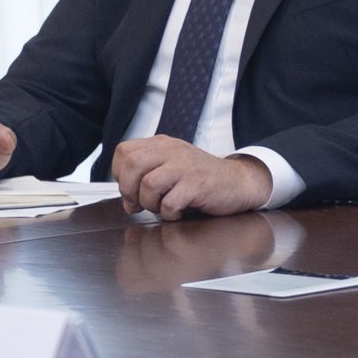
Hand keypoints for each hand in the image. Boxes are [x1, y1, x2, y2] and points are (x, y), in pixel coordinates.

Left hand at [108, 137, 275, 219]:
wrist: (237, 182)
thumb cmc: (202, 179)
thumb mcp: (171, 168)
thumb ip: (146, 178)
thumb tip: (128, 201)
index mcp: (163, 145)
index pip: (124, 151)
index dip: (120, 173)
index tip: (130, 187)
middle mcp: (173, 151)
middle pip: (132, 164)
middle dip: (129, 190)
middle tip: (139, 203)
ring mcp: (185, 166)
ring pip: (148, 184)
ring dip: (149, 203)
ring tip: (161, 207)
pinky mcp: (197, 184)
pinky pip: (169, 202)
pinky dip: (169, 213)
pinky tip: (177, 211)